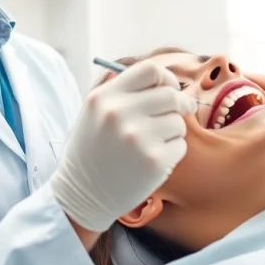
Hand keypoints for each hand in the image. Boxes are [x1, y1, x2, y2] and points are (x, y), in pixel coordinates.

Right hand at [50, 60, 196, 231]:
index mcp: (104, 97)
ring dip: (174, 130)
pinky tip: (153, 160)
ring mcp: (138, 137)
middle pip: (170, 94)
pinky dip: (173, 152)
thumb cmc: (93, 150)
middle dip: (180, 104)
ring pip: (178, 121)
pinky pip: (180, 145)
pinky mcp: (154, 161)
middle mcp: (119, 113)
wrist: (83, 194)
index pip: (150, 70)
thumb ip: (122, 90)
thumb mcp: (93, 112)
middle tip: (181, 112)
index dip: (166, 78)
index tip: (171, 89)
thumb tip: (162, 77)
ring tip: (154, 142)